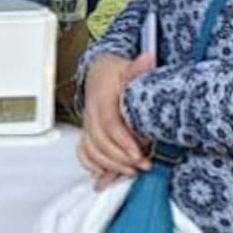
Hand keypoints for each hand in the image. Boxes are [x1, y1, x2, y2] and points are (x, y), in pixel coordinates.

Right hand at [76, 52, 155, 189]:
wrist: (98, 73)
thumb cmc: (114, 74)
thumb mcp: (128, 68)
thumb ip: (138, 68)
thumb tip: (148, 59)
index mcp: (101, 97)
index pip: (110, 123)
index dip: (123, 141)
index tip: (138, 154)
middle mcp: (91, 113)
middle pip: (101, 141)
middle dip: (121, 158)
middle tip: (142, 165)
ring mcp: (88, 125)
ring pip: (92, 150)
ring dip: (111, 165)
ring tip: (132, 170)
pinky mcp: (87, 134)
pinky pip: (83, 153)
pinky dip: (94, 165)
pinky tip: (107, 173)